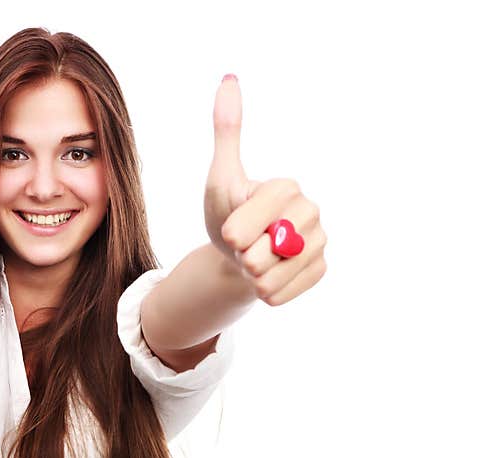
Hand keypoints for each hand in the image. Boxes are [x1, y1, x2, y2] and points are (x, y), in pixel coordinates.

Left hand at [203, 75, 326, 305]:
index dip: (234, 234)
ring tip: (253, 260)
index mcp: (287, 187)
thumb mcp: (220, 177)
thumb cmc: (226, 213)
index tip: (231, 231)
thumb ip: (227, 133)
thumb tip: (229, 79)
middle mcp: (312, 211)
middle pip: (263, 254)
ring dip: (251, 277)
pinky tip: (265, 277)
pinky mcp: (321, 270)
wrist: (236, 255)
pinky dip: (264, 292)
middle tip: (245, 245)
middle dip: (243, 256)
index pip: (250, 225)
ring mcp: (321, 242)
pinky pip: (282, 294)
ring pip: (272, 277)